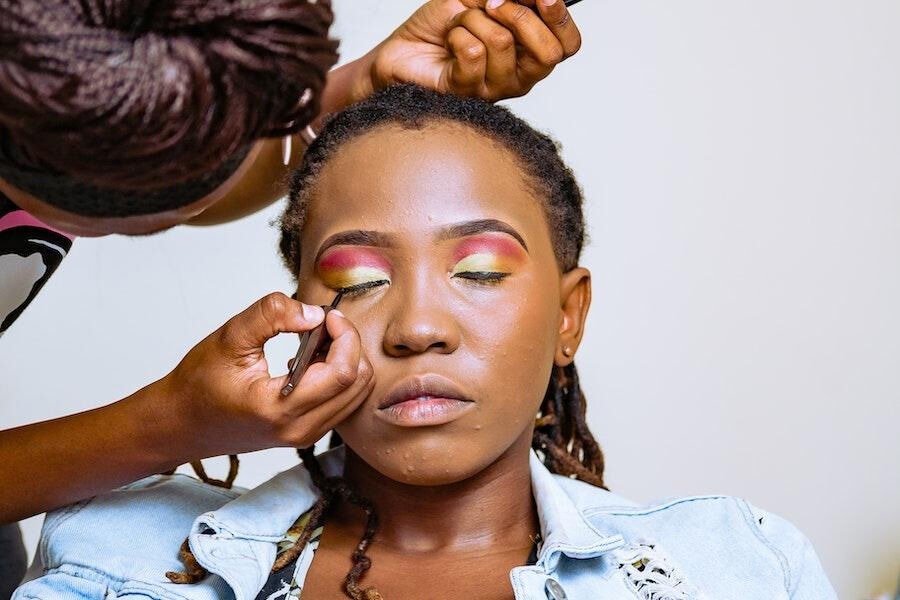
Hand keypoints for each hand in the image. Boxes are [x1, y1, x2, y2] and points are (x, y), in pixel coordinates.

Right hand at [160, 292, 373, 456]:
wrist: (179, 424)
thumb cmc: (198, 384)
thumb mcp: (229, 337)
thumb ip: (272, 316)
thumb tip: (314, 313)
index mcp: (280, 409)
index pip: (343, 373)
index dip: (346, 336)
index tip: (328, 315)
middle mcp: (299, 429)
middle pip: (358, 384)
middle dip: (350, 346)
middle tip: (324, 325)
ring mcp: (305, 436)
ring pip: (356, 394)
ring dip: (347, 360)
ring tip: (316, 342)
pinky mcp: (306, 433)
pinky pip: (343, 402)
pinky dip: (339, 376)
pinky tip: (312, 361)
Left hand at [358, 0, 581, 101]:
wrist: (402, 48)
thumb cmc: (442, 26)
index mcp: (529, 54)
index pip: (568, 46)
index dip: (560, 18)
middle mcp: (518, 77)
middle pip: (548, 53)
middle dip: (520, 15)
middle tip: (490, 3)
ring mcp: (493, 89)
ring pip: (503, 43)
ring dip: (475, 19)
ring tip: (458, 23)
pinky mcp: (466, 91)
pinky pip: (473, 52)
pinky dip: (457, 32)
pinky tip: (449, 39)